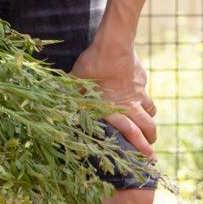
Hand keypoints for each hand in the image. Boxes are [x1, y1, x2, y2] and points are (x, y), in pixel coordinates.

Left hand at [72, 37, 156, 154]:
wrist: (112, 46)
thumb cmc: (90, 67)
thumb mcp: (75, 84)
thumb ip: (67, 96)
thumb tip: (51, 100)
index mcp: (112, 110)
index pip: (131, 133)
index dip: (141, 147)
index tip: (149, 157)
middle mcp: (129, 104)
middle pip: (147, 126)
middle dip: (150, 138)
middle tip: (151, 146)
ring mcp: (138, 92)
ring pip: (150, 110)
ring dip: (149, 118)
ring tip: (147, 123)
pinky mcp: (141, 80)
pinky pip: (145, 91)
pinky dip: (142, 96)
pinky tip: (135, 94)